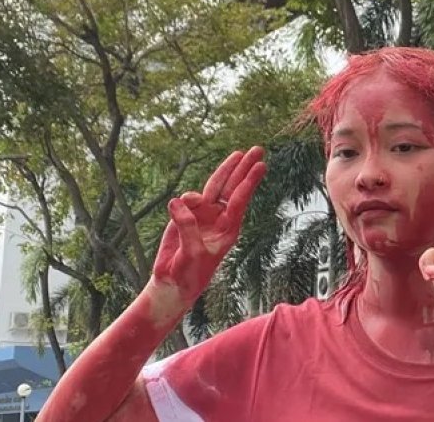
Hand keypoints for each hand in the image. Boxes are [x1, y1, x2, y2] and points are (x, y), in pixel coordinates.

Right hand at [152, 147, 265, 307]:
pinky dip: (185, 199)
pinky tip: (182, 203)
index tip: (261, 165)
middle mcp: (218, 219)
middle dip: (244, 168)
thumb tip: (178, 201)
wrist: (173, 283)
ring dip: (225, 170)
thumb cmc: (189, 273)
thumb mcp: (192, 253)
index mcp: (228, 229)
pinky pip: (187, 200)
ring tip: (238, 154)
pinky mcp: (185, 216)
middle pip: (232, 187)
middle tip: (257, 149)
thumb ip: (187, 227)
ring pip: (214, 187)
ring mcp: (203, 216)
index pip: (240, 200)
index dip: (249, 182)